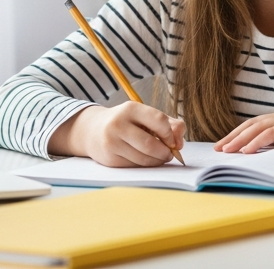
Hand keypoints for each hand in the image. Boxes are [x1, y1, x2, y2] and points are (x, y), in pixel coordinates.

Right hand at [48, 104, 185, 166]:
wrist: (93, 131)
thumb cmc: (127, 122)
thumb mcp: (145, 116)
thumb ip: (169, 123)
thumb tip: (179, 141)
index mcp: (131, 108)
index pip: (158, 120)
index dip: (170, 134)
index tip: (173, 141)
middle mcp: (118, 124)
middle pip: (150, 144)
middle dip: (165, 153)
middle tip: (169, 154)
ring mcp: (112, 142)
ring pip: (143, 159)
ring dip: (157, 161)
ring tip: (159, 157)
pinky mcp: (109, 159)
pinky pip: (135, 166)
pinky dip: (145, 166)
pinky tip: (145, 160)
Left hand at [214, 106, 273, 153]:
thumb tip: (272, 154)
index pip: (256, 124)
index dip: (239, 134)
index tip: (226, 144)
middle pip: (251, 124)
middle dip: (233, 136)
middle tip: (218, 148)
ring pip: (257, 128)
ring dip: (240, 140)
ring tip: (227, 151)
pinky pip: (271, 133)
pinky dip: (257, 142)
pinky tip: (247, 151)